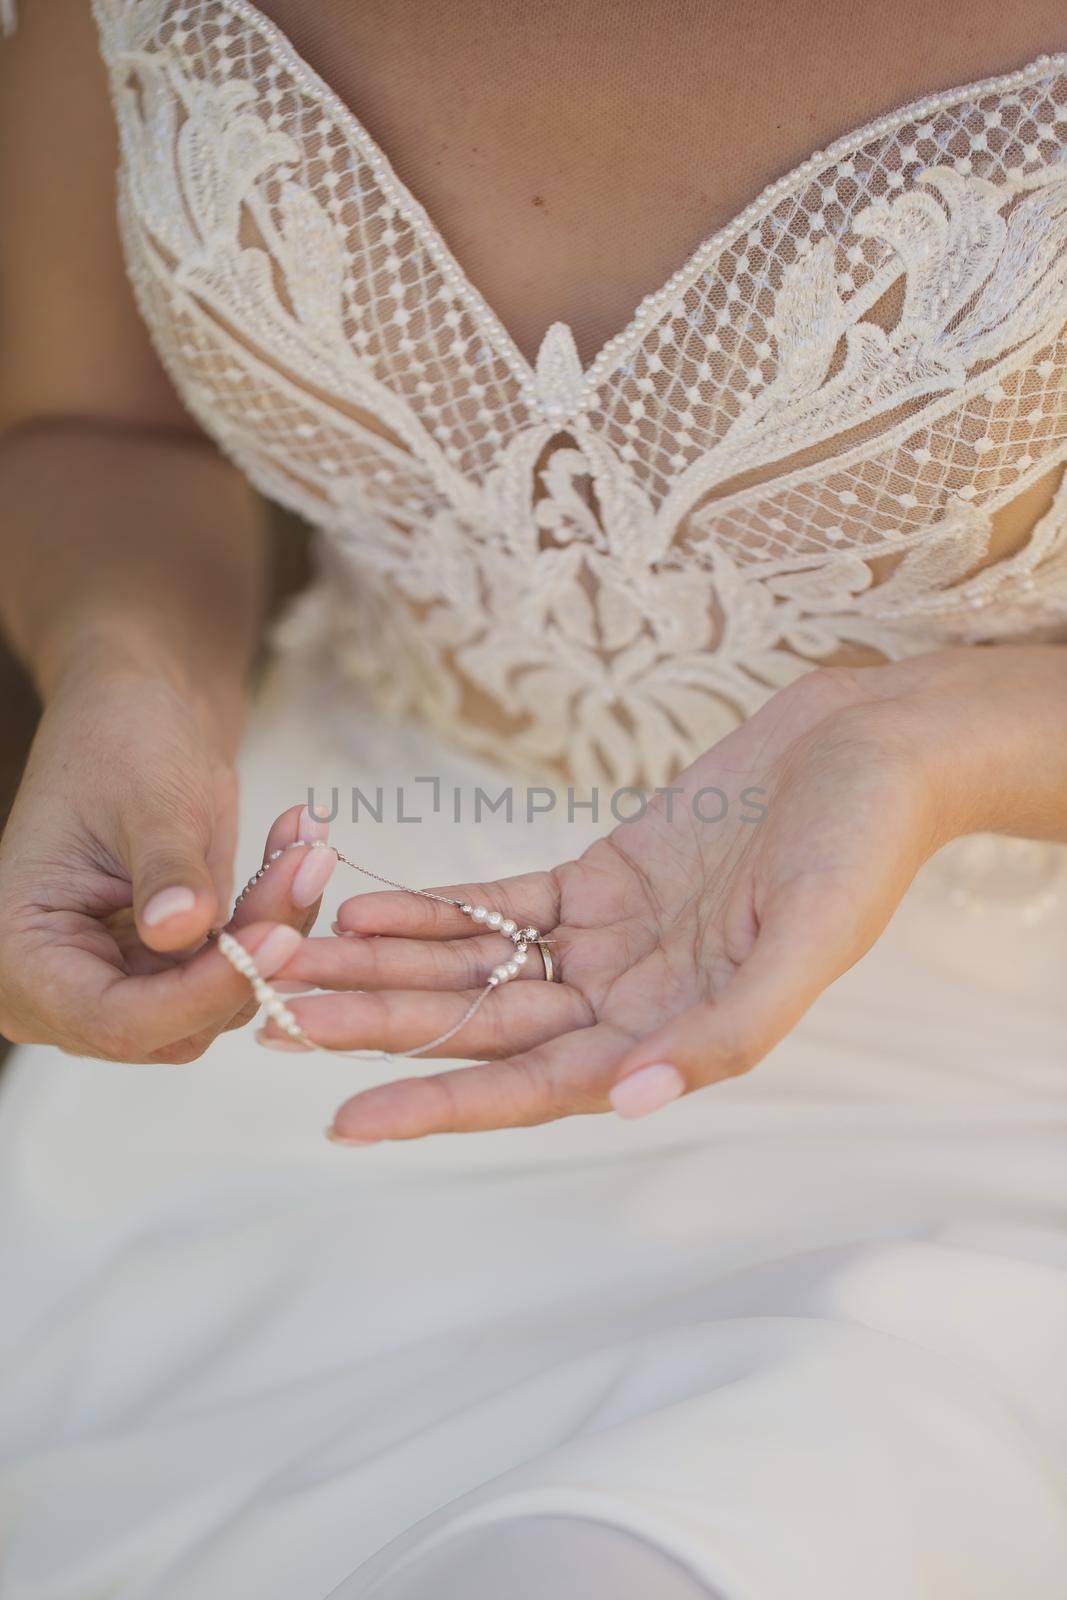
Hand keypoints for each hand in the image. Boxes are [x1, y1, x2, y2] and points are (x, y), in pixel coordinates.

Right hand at [0, 655, 336, 1061]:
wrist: (138, 715)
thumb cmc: (117, 742)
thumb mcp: (144, 798)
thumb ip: (166, 870)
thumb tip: (180, 930)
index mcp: (20, 957)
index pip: (116, 1019)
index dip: (202, 992)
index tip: (277, 939)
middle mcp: (64, 988)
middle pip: (177, 1020)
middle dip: (253, 953)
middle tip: (310, 867)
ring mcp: (120, 982)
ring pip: (220, 998)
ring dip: (276, 927)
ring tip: (308, 844)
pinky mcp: (171, 967)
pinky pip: (237, 969)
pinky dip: (276, 916)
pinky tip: (297, 848)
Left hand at [264, 658, 970, 1141]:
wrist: (875, 748)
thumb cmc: (862, 846)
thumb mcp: (808, 939)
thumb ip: (725, 1030)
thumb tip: (631, 1102)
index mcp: (675, 1038)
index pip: (535, 1088)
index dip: (441, 1104)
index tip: (347, 1121)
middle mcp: (629, 1002)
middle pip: (480, 1027)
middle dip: (377, 1026)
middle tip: (272, 1019)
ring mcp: (609, 940)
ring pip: (474, 965)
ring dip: (384, 965)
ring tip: (292, 960)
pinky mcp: (599, 877)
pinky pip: (499, 902)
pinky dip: (435, 906)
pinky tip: (365, 906)